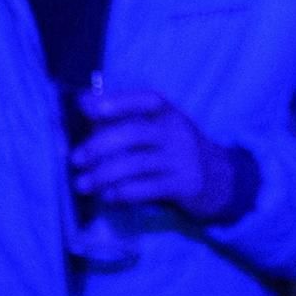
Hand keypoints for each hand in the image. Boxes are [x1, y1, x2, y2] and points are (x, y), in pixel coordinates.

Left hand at [71, 85, 250, 220]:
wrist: (220, 179)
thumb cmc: (172, 149)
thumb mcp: (154, 127)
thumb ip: (120, 116)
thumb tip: (83, 100)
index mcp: (168, 112)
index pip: (147, 99)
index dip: (118, 101)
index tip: (90, 109)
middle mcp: (178, 131)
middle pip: (133, 133)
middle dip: (98, 146)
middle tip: (75, 159)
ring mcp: (184, 158)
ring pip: (135, 164)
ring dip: (102, 175)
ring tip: (82, 184)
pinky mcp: (186, 184)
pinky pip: (146, 188)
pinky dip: (122, 193)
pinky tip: (107, 196)